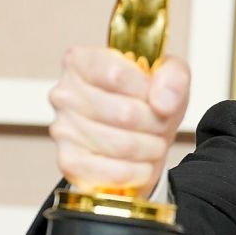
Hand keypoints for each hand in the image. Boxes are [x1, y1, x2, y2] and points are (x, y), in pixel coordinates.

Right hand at [48, 47, 189, 196]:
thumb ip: (173, 76)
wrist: (139, 136)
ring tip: (152, 142)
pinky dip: (138, 171)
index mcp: (82, 62)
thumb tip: (163, 102)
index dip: (148, 91)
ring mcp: (62, 129)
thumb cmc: (148, 101)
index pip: (117, 75)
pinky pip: (112, 172)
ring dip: (150, 147)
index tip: (157, 96)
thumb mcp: (169, 76)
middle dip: (156, 123)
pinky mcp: (69, 162)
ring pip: (123, 145)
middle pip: (125, 113)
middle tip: (160, 123)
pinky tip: (140, 163)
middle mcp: (65, 93)